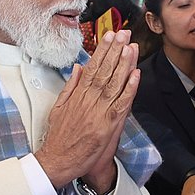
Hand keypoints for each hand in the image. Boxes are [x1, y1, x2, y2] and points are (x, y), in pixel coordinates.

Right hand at [37, 30, 139, 189]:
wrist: (59, 161)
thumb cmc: (60, 137)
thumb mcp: (59, 107)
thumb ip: (70, 86)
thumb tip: (78, 68)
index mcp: (78, 94)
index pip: (93, 67)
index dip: (102, 50)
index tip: (109, 36)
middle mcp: (89, 100)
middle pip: (105, 70)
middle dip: (115, 50)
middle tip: (124, 33)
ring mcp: (99, 111)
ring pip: (115, 83)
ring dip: (124, 64)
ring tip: (131, 47)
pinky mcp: (108, 124)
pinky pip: (122, 103)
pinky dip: (129, 88)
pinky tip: (135, 75)